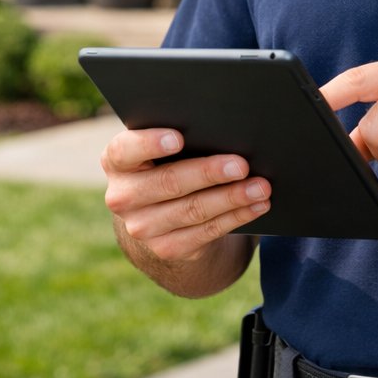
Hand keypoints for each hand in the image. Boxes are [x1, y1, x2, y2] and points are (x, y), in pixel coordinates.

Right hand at [100, 127, 271, 261]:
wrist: (157, 213)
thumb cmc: (165, 163)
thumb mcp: (158, 149)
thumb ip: (176, 136)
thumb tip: (220, 128)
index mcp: (116, 162)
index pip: (126, 150)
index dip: (150, 144)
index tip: (179, 137)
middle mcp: (123, 197)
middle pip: (169, 182)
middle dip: (209, 172)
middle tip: (242, 164)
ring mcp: (143, 227)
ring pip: (193, 210)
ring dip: (232, 198)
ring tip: (260, 186)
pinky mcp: (166, 249)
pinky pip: (207, 232)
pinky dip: (236, 217)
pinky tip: (257, 205)